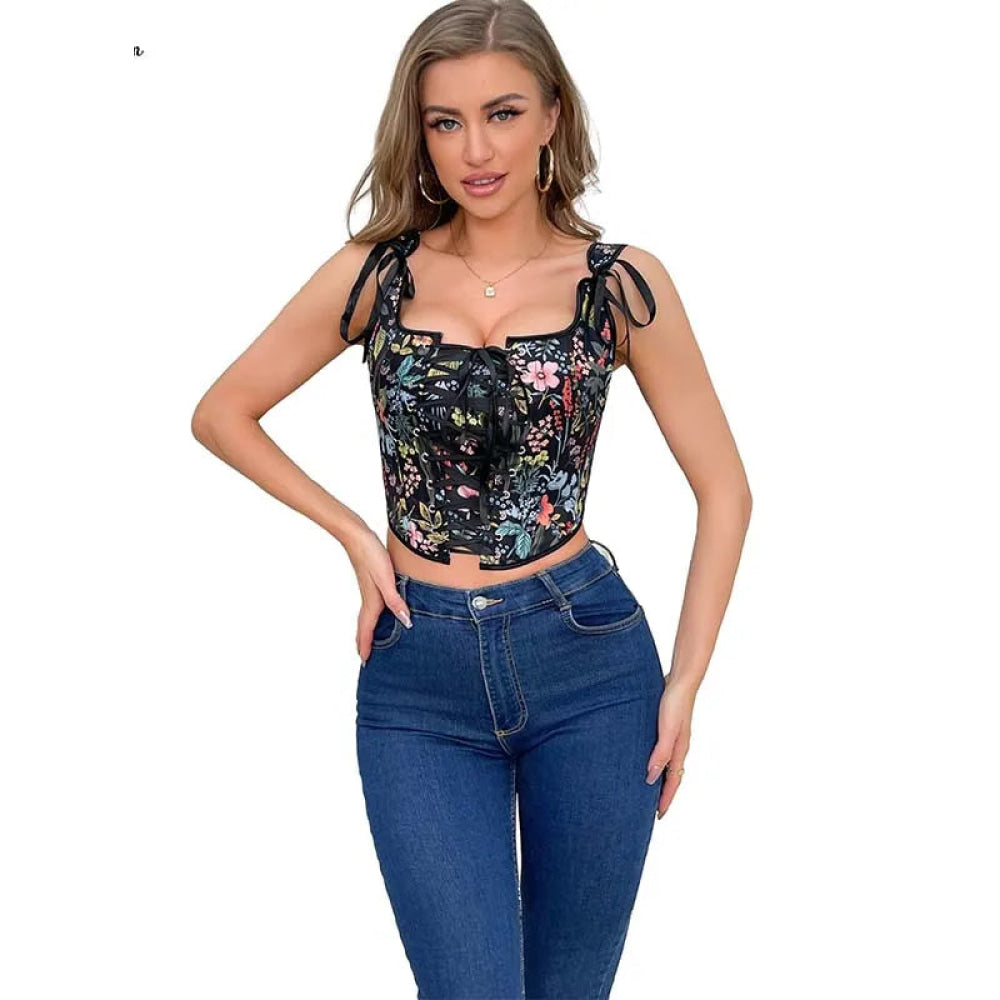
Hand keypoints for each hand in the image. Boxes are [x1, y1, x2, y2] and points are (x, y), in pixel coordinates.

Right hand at [344, 527, 411, 662]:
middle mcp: (368, 599)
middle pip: (364, 626)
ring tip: (369, 640)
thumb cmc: (371, 555)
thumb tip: (405, 621)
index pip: (367, 629)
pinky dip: (372, 616)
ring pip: (367, 616)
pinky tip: (379, 612)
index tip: (365, 661)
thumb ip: (395, 601)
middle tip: (365, 656)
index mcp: (372, 602)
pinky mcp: (370, 582)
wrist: (357, 536)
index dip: (366, 645)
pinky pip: (370, 607)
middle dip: (363, 642)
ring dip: (367, 630)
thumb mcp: (386, 579)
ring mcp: (368, 590)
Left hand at [646, 678, 695, 819]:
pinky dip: (657, 760)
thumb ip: (661, 754)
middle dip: (664, 793)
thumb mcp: (667, 731)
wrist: (681, 681)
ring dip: (660, 777)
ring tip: (648, 787)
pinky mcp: (667, 727)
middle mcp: (678, 747)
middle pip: (671, 776)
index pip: (673, 782)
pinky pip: (662, 750)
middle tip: (652, 809)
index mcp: (680, 751)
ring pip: (667, 764)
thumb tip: (650, 778)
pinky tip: (646, 757)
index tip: (658, 816)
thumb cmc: (674, 705)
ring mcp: (674, 737)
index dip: (666, 799)